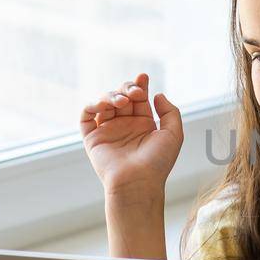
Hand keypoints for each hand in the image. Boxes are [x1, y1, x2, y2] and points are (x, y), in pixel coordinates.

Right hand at [79, 72, 183, 195]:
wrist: (138, 182)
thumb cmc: (157, 162)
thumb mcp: (173, 134)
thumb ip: (170, 112)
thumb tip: (158, 95)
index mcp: (144, 125)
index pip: (139, 99)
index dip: (140, 85)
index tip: (143, 77)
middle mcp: (125, 126)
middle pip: (122, 96)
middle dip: (127, 88)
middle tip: (135, 93)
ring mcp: (108, 131)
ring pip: (104, 102)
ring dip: (112, 95)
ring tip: (122, 102)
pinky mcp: (93, 138)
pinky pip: (86, 116)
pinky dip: (92, 105)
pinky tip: (104, 105)